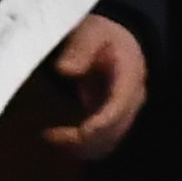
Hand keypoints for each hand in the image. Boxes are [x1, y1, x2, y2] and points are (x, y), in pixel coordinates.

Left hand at [36, 14, 144, 158]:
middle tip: (49, 136)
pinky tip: (59, 141)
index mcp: (130, 76)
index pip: (119, 106)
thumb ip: (80, 48)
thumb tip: (64, 70)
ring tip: (49, 138)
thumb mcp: (92, 32)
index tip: (78, 132)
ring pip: (108, 143)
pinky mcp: (113, 123)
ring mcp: (124, 114)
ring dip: (80, 148)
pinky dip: (82, 148)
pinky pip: (102, 144)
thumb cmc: (103, 36)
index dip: (100, 123)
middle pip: (114, 131)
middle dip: (83, 140)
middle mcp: (132, 100)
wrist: (119, 43)